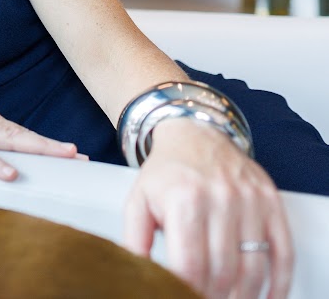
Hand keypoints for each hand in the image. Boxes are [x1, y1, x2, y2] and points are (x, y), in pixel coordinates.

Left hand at [123, 118, 293, 298]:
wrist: (194, 134)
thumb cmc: (167, 171)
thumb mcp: (139, 200)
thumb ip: (134, 238)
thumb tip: (139, 272)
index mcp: (185, 199)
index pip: (190, 265)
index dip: (187, 289)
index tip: (183, 294)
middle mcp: (220, 197)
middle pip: (223, 271)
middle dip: (213, 294)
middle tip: (204, 296)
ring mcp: (250, 199)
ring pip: (253, 268)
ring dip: (242, 294)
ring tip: (227, 298)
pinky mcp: (270, 201)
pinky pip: (283, 252)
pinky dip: (278, 282)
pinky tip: (266, 296)